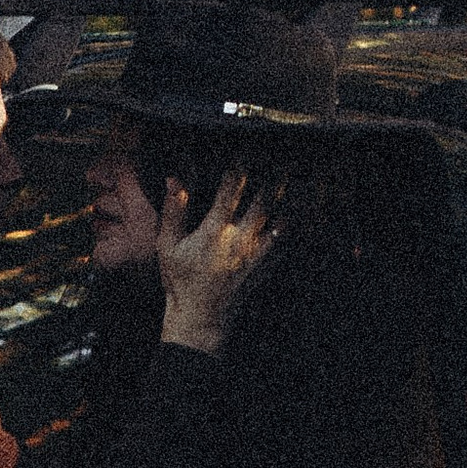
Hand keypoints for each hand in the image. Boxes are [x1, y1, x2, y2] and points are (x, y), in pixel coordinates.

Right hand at [156, 166, 281, 354]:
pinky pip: (285, 242)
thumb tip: (174, 181)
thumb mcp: (167, 246)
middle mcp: (239, 240)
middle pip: (263, 200)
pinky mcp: (265, 266)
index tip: (245, 150)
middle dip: (273, 176)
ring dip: (288, 198)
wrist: (201, 317)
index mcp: (215, 231)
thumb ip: (173, 211)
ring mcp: (256, 254)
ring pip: (280, 219)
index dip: (239, 166)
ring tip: (296, 178)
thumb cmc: (181, 280)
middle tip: (281, 157)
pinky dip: (292, 225)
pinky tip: (299, 211)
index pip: (231, 190)